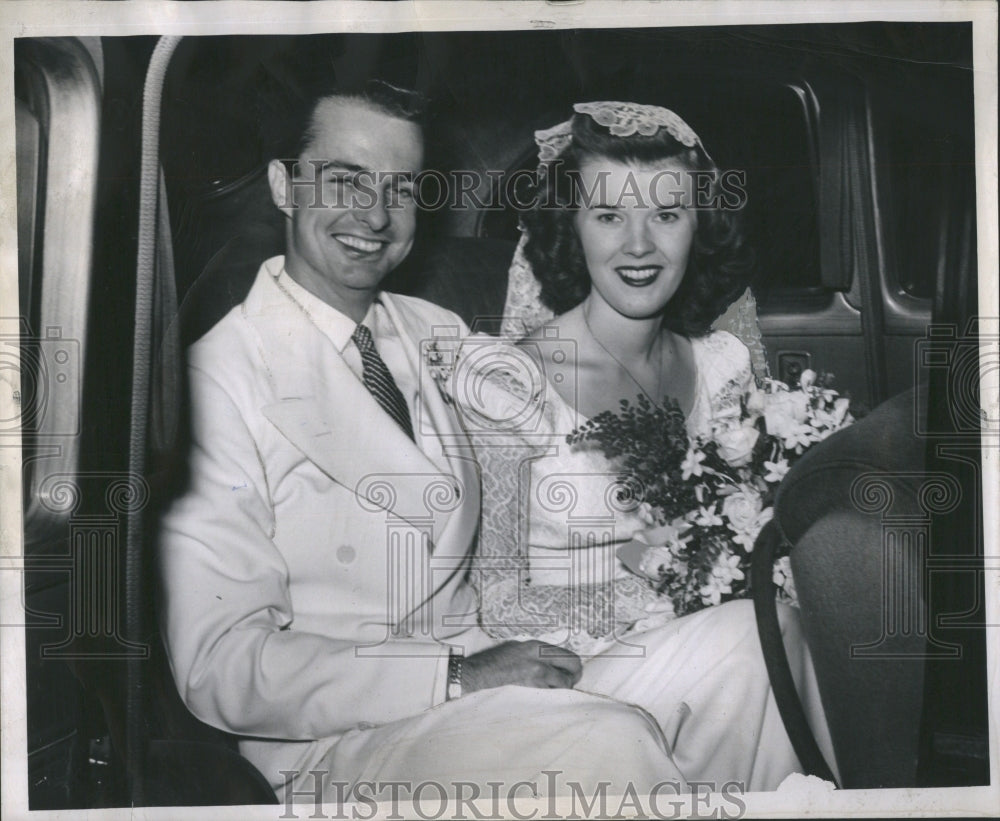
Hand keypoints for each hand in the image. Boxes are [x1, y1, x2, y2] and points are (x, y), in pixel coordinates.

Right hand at [461, 640, 581, 692]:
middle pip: (573, 669)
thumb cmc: (497, 660)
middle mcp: (540, 659)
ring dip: (561, 689)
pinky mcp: (531, 690)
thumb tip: (557, 661)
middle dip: (574, 677)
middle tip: (569, 682)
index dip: (575, 666)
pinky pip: (550, 695)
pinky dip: (550, 696)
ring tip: (551, 690)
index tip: (573, 672)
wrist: (480, 673)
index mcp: (538, 646)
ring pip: (563, 685)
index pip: (570, 656)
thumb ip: (539, 653)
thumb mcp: (520, 647)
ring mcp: (536, 676)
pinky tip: (541, 696)